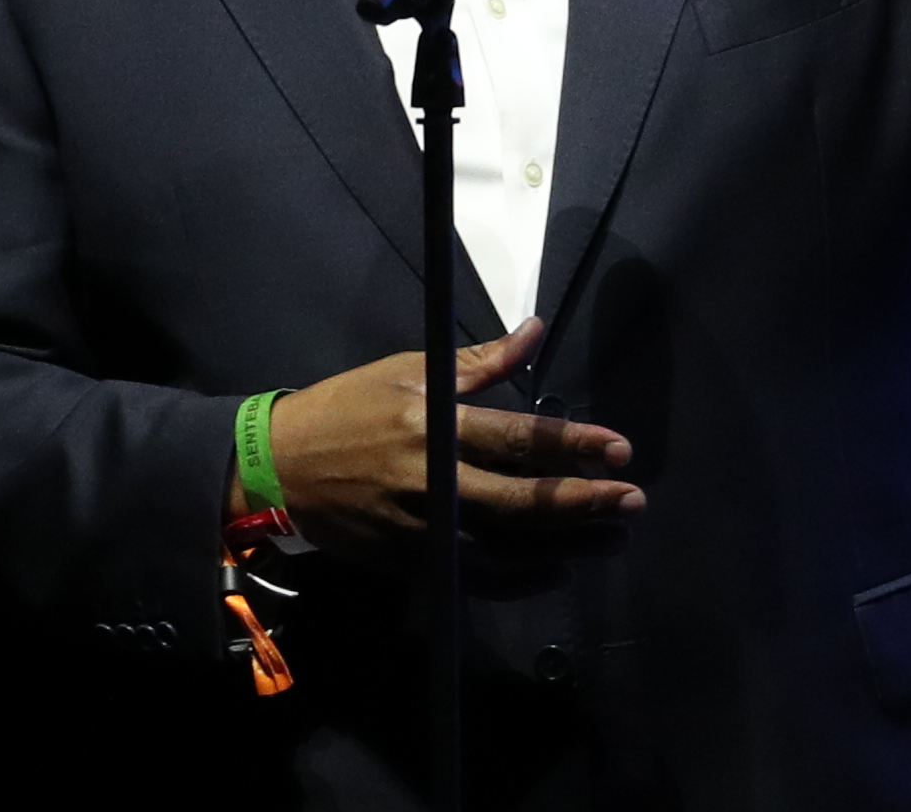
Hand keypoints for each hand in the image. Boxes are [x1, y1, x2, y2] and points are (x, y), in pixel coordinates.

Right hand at [228, 318, 643, 560]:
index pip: (516, 439)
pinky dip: (518, 577)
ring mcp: (420, 529)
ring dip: (564, 545)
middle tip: (633, 500)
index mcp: (433, 424)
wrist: (277, 468)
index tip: (620, 449)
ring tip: (612, 538)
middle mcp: (432, 481)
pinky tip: (555, 568)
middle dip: (582, 503)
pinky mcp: (409, 560)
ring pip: (505, 547)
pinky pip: (474, 576)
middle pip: (520, 501)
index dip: (571, 445)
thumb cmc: (346, 408)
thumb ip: (480, 362)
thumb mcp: (408, 369)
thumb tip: (534, 332)